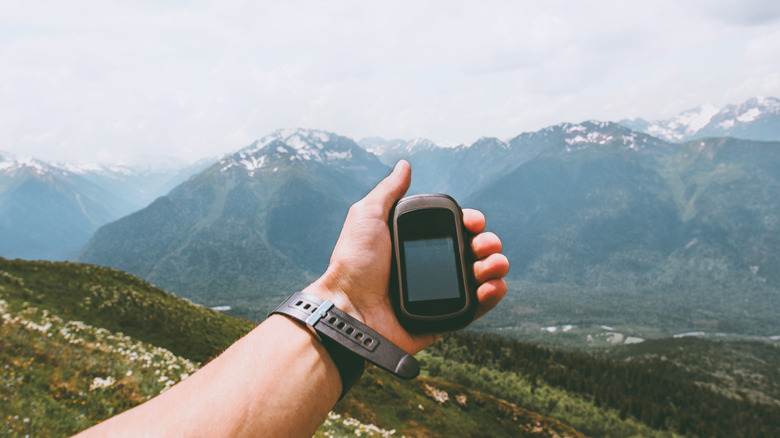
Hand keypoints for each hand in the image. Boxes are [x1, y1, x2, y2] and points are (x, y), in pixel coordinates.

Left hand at [303, 160, 508, 353]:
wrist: (351, 310)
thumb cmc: (354, 263)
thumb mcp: (367, 217)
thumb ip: (388, 191)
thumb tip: (404, 165)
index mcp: (415, 242)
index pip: (455, 228)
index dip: (470, 221)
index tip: (472, 221)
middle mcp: (430, 266)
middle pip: (473, 249)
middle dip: (488, 242)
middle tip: (482, 245)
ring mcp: (440, 292)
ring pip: (482, 275)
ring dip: (495, 265)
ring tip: (491, 265)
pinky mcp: (446, 317)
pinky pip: (478, 306)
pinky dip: (493, 294)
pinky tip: (492, 286)